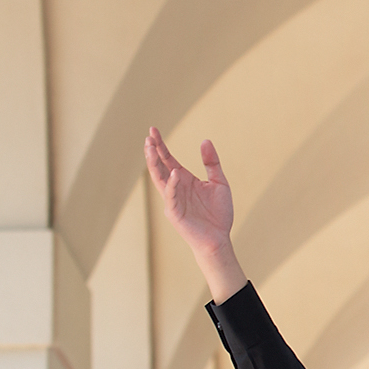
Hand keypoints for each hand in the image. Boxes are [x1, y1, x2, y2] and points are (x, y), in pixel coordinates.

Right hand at [144, 127, 245, 301]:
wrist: (219, 238)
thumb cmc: (219, 213)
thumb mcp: (218, 182)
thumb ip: (211, 162)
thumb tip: (205, 141)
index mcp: (184, 179)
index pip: (168, 159)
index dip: (160, 145)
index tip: (153, 130)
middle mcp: (175, 188)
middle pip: (160, 166)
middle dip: (153, 152)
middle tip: (149, 136)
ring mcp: (173, 200)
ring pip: (160, 179)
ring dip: (155, 164)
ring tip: (151, 148)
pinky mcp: (175, 213)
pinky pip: (171, 197)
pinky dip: (172, 184)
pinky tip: (174, 172)